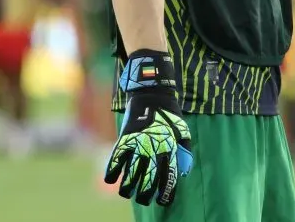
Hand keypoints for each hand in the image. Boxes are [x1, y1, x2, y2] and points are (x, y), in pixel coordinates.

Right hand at [104, 51, 193, 205]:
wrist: (152, 93)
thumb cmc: (169, 114)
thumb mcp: (182, 130)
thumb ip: (184, 150)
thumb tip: (182, 172)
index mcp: (170, 148)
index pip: (168, 176)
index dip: (166, 192)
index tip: (163, 202)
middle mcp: (154, 148)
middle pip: (148, 179)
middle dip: (144, 194)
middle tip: (143, 199)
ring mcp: (138, 143)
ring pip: (131, 173)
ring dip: (127, 187)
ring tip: (127, 193)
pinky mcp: (125, 137)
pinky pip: (116, 158)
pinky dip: (112, 170)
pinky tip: (111, 179)